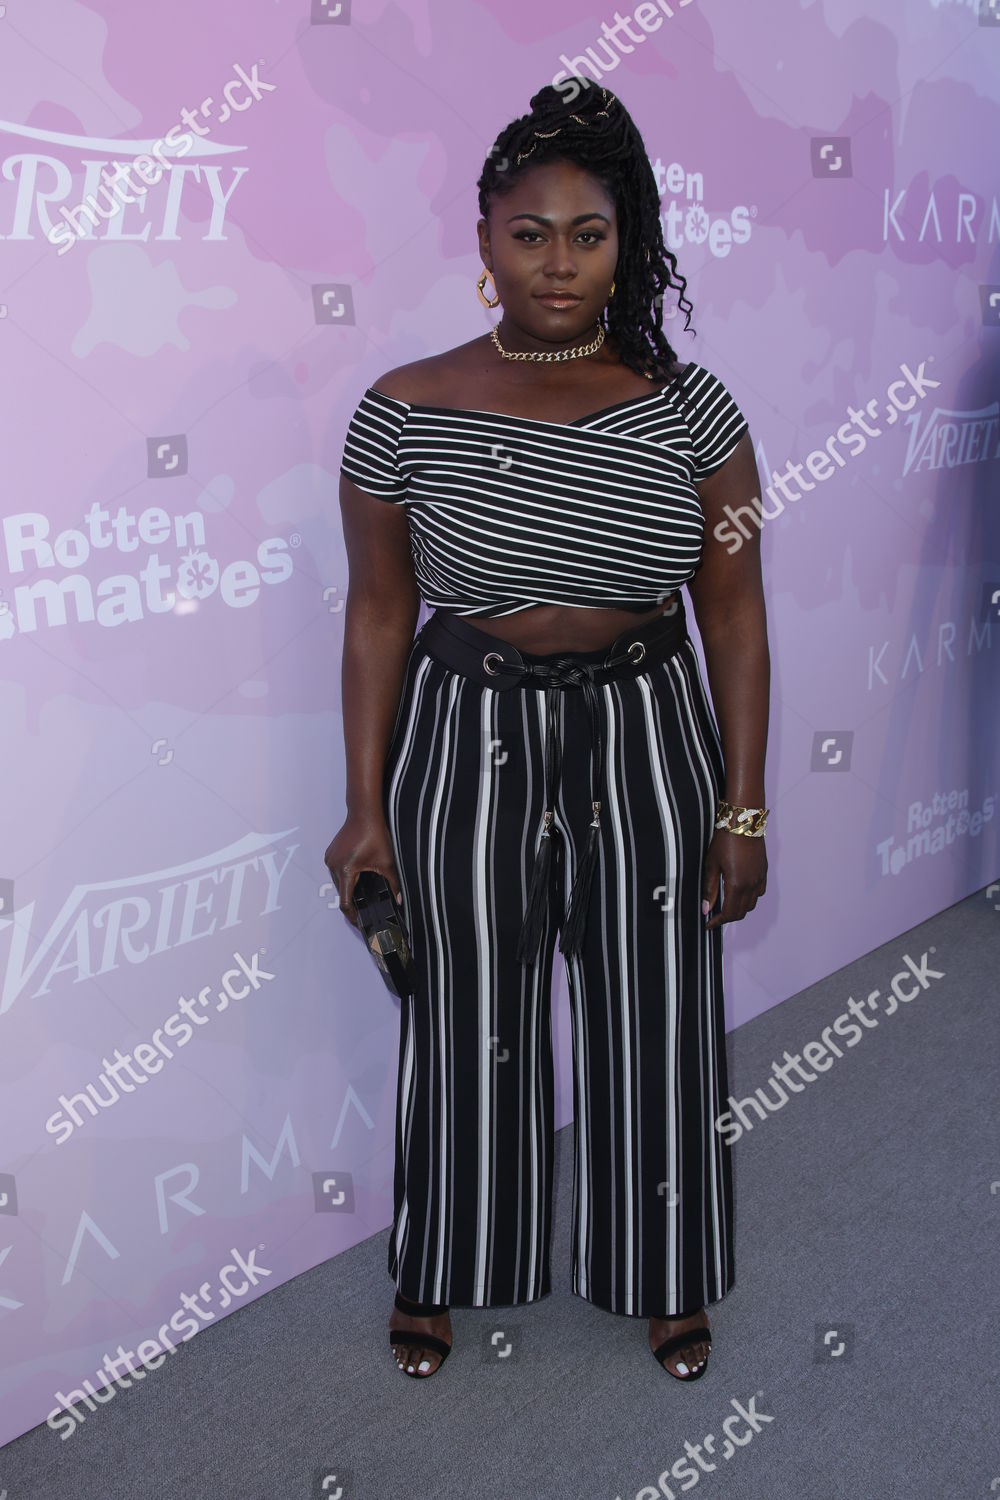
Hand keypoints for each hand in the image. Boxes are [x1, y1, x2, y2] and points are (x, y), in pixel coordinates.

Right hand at [324, 813, 403, 927]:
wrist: (364, 813)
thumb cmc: (375, 835)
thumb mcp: (387, 862)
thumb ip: (394, 884)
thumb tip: (399, 900)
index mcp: (346, 870)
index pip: (345, 902)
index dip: (352, 915)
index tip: (359, 922)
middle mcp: (333, 865)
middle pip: (341, 892)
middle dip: (353, 899)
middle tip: (367, 905)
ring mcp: (330, 859)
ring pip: (338, 881)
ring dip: (349, 886)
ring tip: (364, 888)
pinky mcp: (330, 853)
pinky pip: (336, 871)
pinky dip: (346, 876)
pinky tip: (358, 873)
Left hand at [701, 828, 765, 929]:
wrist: (744, 823)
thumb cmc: (724, 841)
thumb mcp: (711, 865)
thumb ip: (710, 889)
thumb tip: (706, 910)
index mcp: (736, 885)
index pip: (729, 914)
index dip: (717, 922)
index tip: (708, 924)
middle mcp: (751, 885)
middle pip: (741, 912)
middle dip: (727, 918)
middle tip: (714, 916)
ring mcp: (759, 879)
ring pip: (751, 904)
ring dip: (739, 909)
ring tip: (726, 905)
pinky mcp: (764, 872)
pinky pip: (759, 893)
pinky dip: (749, 898)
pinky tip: (739, 892)